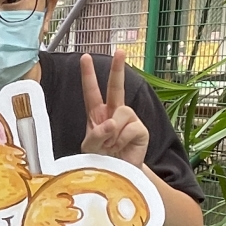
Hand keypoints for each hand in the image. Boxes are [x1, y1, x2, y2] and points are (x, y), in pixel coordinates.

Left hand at [80, 50, 148, 166]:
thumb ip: (95, 135)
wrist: (119, 175)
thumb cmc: (102, 160)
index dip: (88, 75)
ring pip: (121, 113)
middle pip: (116, 87)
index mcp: (98, 114)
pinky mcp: (141, 129)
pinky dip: (122, 139)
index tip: (84, 57)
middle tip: (120, 51)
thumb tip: (111, 122)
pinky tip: (122, 147)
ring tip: (111, 146)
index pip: (91, 91)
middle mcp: (115, 112)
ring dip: (113, 133)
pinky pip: (130, 128)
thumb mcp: (90, 148)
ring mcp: (129, 119)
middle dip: (118, 68)